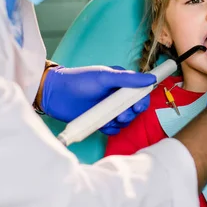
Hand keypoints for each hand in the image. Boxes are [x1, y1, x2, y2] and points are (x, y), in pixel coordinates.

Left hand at [40, 65, 155, 134]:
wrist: (55, 94)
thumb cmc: (80, 80)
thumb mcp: (105, 77)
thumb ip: (128, 78)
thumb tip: (151, 78)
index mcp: (121, 82)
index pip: (140, 92)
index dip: (142, 101)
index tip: (138, 106)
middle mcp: (116, 96)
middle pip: (134, 109)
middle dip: (130, 114)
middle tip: (120, 115)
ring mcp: (108, 109)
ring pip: (124, 120)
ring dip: (119, 122)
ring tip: (107, 119)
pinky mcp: (100, 121)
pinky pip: (113, 130)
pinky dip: (110, 129)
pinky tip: (101, 125)